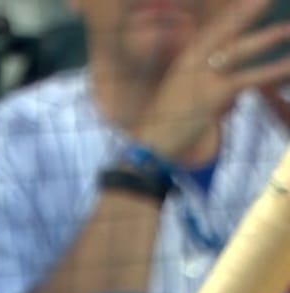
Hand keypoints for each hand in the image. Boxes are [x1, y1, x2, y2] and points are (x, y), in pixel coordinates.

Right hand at [133, 0, 289, 162]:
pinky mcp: (214, 95)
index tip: (250, 1)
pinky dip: (270, 71)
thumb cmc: (167, 120)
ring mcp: (202, 77)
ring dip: (265, 38)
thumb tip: (232, 88)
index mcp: (186, 57)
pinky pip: (248, 79)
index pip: (213, 27)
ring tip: (289, 28)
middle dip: (246, 11)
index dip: (232, 12)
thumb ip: (208, 81)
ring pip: (238, 51)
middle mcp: (192, 61)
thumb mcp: (184, 92)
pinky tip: (289, 64)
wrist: (151, 143)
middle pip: (224, 29)